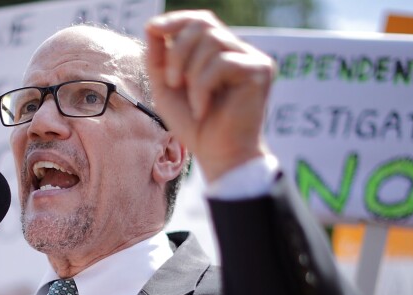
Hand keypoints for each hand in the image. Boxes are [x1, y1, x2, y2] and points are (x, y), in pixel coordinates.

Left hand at [145, 10, 274, 181]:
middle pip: (204, 24)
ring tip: (193, 102)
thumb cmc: (195, 125)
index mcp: (219, 51)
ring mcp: (253, 58)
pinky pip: (222, 63)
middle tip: (172, 82)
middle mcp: (239, 50)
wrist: (218, 156)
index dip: (176, 20)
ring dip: (191, 74)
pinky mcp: (261, 70)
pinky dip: (203, 87)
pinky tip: (203, 109)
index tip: (152, 28)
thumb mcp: (166, 88)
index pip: (200, 20)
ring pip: (212, 41)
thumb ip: (158, 58)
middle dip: (178, 51)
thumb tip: (152, 26)